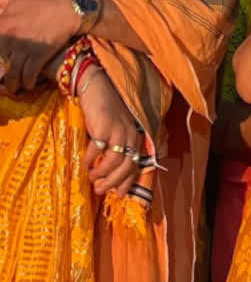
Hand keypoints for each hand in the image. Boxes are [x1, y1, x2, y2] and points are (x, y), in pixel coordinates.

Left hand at [0, 0, 76, 91]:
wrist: (70, 8)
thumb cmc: (43, 2)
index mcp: (1, 24)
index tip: (0, 63)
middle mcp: (10, 38)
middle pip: (0, 62)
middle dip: (2, 72)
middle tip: (4, 78)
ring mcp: (25, 48)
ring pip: (13, 72)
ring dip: (12, 83)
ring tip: (13, 87)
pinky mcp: (40, 55)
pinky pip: (29, 74)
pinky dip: (27, 82)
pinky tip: (28, 85)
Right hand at [79, 68, 141, 195]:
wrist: (97, 87)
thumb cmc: (106, 112)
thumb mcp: (116, 130)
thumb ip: (116, 147)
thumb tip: (108, 173)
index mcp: (135, 137)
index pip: (136, 164)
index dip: (127, 181)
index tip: (118, 194)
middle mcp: (130, 135)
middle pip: (126, 166)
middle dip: (113, 182)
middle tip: (100, 190)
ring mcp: (118, 130)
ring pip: (114, 161)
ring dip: (101, 173)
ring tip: (91, 178)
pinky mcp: (104, 126)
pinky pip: (97, 149)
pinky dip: (90, 159)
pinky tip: (84, 163)